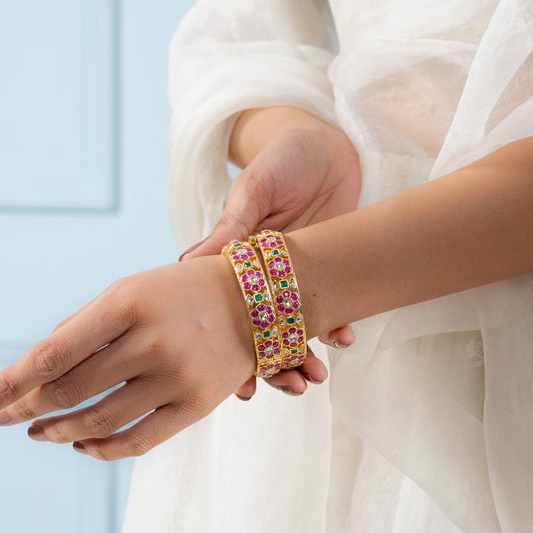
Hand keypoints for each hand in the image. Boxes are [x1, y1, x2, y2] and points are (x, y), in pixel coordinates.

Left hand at [0, 256, 255, 460]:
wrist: (257, 299)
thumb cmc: (180, 292)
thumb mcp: (130, 290)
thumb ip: (83, 327)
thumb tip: (33, 372)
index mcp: (127, 301)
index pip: (51, 355)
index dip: (6, 385)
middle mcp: (152, 340)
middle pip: (68, 390)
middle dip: (23, 409)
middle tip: (0, 419)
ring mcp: (178, 376)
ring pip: (98, 421)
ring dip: (57, 431)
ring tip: (37, 431)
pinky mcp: (198, 405)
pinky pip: (137, 441)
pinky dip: (100, 448)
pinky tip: (80, 444)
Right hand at [182, 107, 360, 397]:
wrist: (328, 144)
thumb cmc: (282, 159)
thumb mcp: (254, 188)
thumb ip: (231, 226)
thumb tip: (188, 263)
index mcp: (231, 263)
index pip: (221, 318)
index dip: (228, 357)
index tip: (241, 386)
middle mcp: (258, 281)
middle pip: (258, 336)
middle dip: (273, 368)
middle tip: (292, 388)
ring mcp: (293, 281)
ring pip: (292, 332)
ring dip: (302, 358)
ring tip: (315, 378)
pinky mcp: (326, 275)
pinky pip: (329, 310)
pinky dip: (336, 329)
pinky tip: (344, 339)